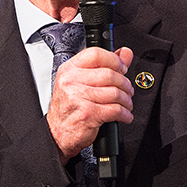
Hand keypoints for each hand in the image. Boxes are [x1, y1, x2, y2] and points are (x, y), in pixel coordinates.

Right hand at [47, 46, 134, 161]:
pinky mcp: (88, 114)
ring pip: (115, 93)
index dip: (115, 60)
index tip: (123, 68)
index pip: (96, 54)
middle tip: (128, 90)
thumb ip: (104, 65)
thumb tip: (125, 53)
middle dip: (125, 83)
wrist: (57, 132)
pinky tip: (124, 115)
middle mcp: (71, 81)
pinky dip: (125, 114)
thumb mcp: (80, 81)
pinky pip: (115, 110)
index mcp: (69, 69)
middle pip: (109, 74)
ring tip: (126, 104)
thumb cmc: (69, 107)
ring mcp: (78, 97)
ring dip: (126, 100)